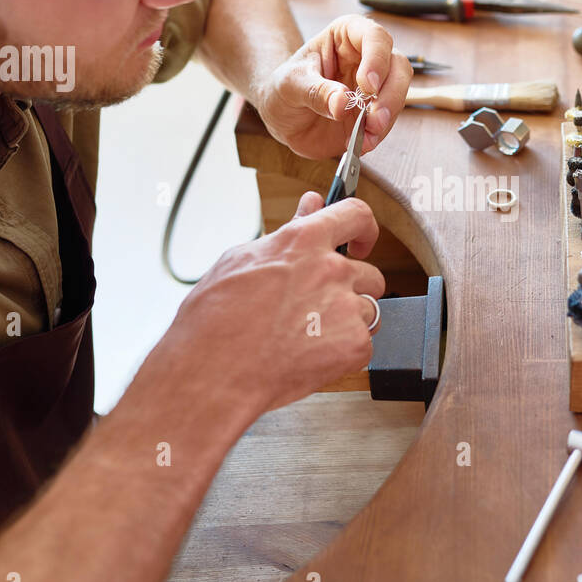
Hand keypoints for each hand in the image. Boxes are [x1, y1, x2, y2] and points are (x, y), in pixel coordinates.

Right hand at [147, 193, 383, 422]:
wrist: (213, 373)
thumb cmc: (214, 321)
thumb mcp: (241, 261)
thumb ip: (288, 233)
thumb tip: (309, 207)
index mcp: (304, 241)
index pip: (355, 215)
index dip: (363, 228)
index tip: (360, 240)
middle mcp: (331, 270)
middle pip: (368, 273)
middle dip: (349, 288)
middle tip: (316, 308)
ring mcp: (346, 308)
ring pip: (367, 310)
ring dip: (346, 321)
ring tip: (306, 336)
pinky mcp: (354, 344)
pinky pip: (363, 343)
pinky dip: (343, 352)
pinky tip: (310, 356)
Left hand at [252, 15, 412, 159]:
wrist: (282, 118)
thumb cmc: (284, 89)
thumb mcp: (290, 85)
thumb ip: (316, 92)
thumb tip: (342, 103)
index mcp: (346, 37)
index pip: (374, 37)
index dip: (377, 59)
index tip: (367, 85)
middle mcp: (366, 57)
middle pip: (398, 66)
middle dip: (390, 94)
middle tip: (375, 117)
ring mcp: (374, 87)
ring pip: (399, 94)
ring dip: (387, 117)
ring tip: (367, 135)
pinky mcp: (374, 112)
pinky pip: (388, 121)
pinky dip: (378, 134)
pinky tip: (362, 142)